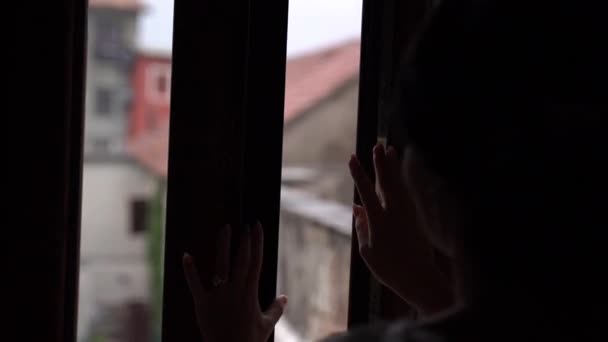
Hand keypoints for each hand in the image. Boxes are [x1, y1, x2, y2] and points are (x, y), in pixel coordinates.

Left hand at [183, 223, 286, 341]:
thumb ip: (276, 309)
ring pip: (221, 266)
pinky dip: (190, 270)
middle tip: (245, 225)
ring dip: (223, 246)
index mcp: (251, 292)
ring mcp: (218, 296)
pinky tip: (186, 254)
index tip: (257, 227)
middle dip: (244, 240)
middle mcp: (235, 290)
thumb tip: (284, 298)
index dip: (257, 242)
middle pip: (241, 259)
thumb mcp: (266, 325)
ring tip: (225, 228)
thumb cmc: (249, 341)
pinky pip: (195, 284)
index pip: (256, 261)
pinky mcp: (202, 303)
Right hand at [349, 144, 452, 314]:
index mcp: (379, 221)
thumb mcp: (367, 250)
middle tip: (377, 145)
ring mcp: (408, 214)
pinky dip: (403, 180)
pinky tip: (400, 172)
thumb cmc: (388, 268)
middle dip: (380, 162)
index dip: (359, 173)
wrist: (418, 278)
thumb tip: (357, 206)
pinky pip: (408, 193)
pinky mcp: (417, 217)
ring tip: (390, 149)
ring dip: (394, 166)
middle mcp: (395, 213)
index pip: (366, 191)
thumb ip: (361, 226)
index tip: (352, 158)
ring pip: (400, 184)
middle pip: (387, 182)